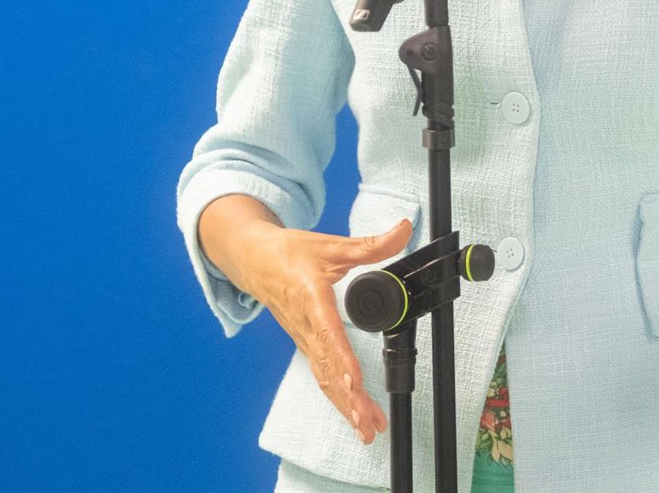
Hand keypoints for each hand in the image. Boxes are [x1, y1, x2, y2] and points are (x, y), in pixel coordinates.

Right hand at [236, 218, 414, 444]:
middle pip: (326, 368)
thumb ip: (370, 243)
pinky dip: (337, 398)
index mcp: (310, 298)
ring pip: (324, 378)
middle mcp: (304, 326)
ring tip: (367, 429)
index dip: (341, 358)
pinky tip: (354, 413)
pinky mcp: (305, 345)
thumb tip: (403, 228)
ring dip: (345, 405)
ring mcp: (303, 339)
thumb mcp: (331, 244)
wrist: (255, 261)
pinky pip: (321, 376)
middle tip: (368, 423)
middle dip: (348, 398)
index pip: (327, 333)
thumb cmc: (291, 253)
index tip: (354, 381)